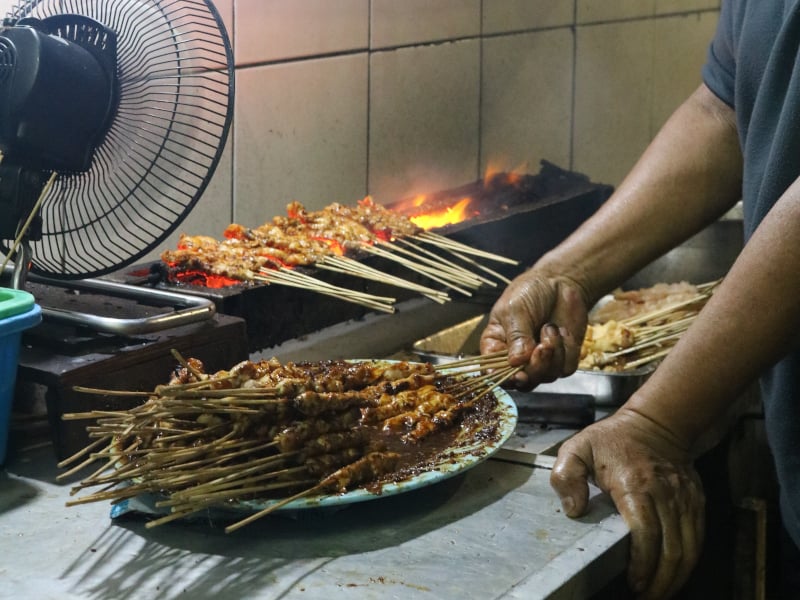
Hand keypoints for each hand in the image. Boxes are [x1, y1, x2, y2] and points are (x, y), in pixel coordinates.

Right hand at [479, 271, 588, 388]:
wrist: (559, 283)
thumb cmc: (529, 292)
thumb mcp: (515, 309)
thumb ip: (516, 336)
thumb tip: (516, 362)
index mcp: (495, 347)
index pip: (492, 371)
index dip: (503, 377)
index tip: (517, 373)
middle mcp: (516, 360)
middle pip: (522, 382)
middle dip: (534, 367)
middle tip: (541, 346)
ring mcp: (540, 362)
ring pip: (545, 377)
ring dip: (552, 355)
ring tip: (549, 327)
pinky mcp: (562, 360)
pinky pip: (565, 369)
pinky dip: (565, 350)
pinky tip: (561, 331)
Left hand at [550, 408, 704, 598]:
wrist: (657, 423)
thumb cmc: (613, 439)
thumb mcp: (577, 447)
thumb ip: (566, 476)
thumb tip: (574, 509)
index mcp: (634, 484)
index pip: (645, 531)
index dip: (642, 563)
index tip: (633, 582)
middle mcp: (664, 494)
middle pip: (671, 548)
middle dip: (660, 581)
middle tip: (644, 596)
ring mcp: (684, 499)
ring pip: (689, 548)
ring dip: (676, 577)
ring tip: (657, 593)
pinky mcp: (696, 502)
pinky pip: (697, 538)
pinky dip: (689, 561)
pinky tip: (675, 574)